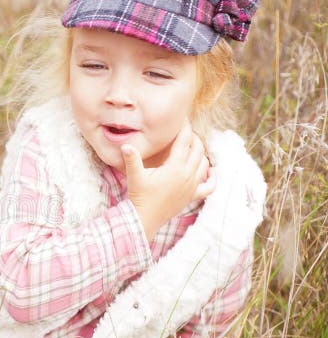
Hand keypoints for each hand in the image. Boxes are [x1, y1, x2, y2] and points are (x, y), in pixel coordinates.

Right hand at [122, 119, 214, 238]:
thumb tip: (125, 145)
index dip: (184, 128)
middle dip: (193, 138)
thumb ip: (132, 159)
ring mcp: (192, 186)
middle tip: (185, 132)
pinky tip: (210, 171)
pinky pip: (210, 186)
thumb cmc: (139, 196)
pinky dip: (212, 177)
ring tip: (193, 147)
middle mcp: (187, 175)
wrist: (144, 218)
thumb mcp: (134, 176)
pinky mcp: (192, 197)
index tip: (183, 118)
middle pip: (198, 149)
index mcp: (175, 167)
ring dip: (201, 153)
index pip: (184, 141)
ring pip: (205, 164)